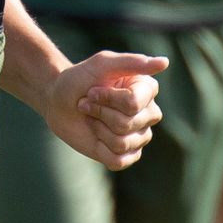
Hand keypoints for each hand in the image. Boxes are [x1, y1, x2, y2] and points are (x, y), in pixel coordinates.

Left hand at [47, 51, 167, 170]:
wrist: (58, 101)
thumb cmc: (80, 79)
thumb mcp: (102, 64)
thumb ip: (132, 62)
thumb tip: (165, 62)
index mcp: (147, 89)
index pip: (133, 103)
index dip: (108, 98)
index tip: (93, 89)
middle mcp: (149, 113)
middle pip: (128, 123)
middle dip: (100, 112)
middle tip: (89, 102)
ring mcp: (139, 135)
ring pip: (122, 142)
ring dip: (98, 127)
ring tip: (91, 116)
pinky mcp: (127, 155)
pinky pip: (118, 160)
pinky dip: (100, 148)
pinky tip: (96, 135)